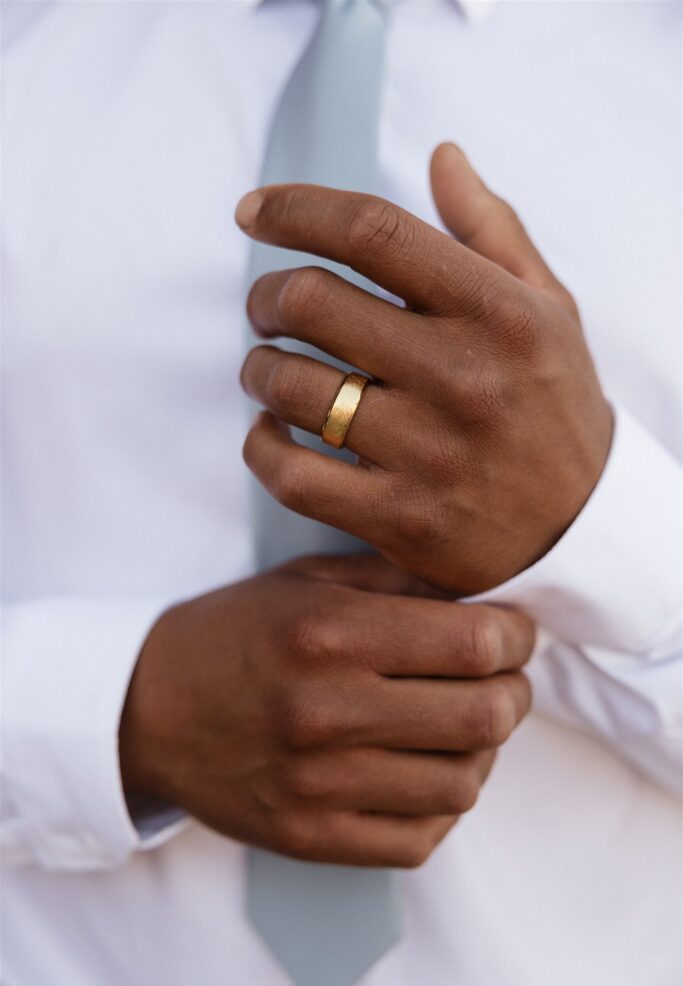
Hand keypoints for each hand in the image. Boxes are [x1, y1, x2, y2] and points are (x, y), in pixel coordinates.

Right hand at [120, 554, 533, 866]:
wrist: (147, 709)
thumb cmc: (234, 633)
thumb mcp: (307, 581)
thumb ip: (398, 580)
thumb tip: (489, 595)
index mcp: (329, 635)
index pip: (474, 643)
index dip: (516, 635)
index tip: (513, 631)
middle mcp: (326, 711)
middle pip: (486, 715)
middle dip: (514, 690)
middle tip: (502, 677)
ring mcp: (318, 785)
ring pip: (465, 782)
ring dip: (483, 751)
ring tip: (462, 725)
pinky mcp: (309, 837)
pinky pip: (421, 838)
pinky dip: (443, 804)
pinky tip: (426, 771)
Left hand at [237, 143, 612, 593]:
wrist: (581, 529)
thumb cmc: (555, 407)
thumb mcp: (550, 310)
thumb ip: (493, 232)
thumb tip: (442, 155)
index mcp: (496, 312)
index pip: (375, 231)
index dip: (298, 210)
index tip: (253, 212)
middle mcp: (461, 376)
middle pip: (312, 300)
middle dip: (266, 297)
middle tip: (268, 309)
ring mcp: (428, 452)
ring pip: (290, 387)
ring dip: (258, 369)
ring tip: (270, 371)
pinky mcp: (400, 518)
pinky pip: (290, 474)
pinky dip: (260, 447)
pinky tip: (271, 433)